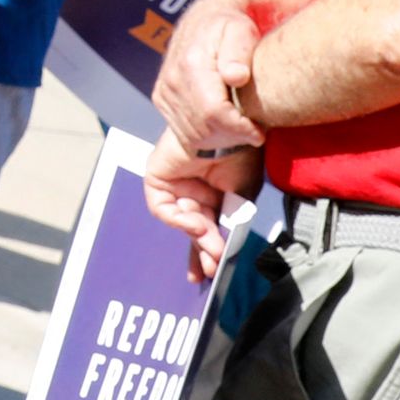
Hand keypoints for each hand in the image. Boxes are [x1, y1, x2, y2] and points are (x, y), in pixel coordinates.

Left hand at [146, 144, 263, 284]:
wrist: (230, 127)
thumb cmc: (241, 155)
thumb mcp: (242, 198)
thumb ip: (231, 223)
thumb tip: (225, 251)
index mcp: (214, 194)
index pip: (207, 227)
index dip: (208, 251)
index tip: (213, 272)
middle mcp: (193, 190)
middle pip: (192, 229)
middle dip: (202, 249)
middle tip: (211, 267)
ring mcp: (174, 184)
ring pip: (180, 221)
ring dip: (196, 237)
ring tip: (213, 246)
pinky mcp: (157, 177)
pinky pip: (161, 208)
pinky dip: (178, 220)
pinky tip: (195, 224)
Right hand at [150, 0, 267, 162]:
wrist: (203, 17)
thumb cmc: (230, 24)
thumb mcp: (242, 29)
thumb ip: (240, 51)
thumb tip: (236, 77)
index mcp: (191, 63)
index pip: (214, 112)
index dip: (239, 128)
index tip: (259, 130)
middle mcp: (173, 79)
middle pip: (204, 128)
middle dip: (233, 135)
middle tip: (255, 128)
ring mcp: (165, 91)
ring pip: (194, 134)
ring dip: (222, 137)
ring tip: (242, 123)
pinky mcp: (161, 98)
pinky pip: (184, 131)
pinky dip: (208, 134)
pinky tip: (225, 122)